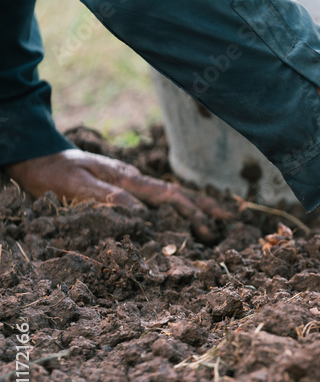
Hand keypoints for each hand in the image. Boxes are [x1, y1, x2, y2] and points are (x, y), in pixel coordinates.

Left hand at [5, 150, 230, 239]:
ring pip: (165, 196)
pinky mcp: (117, 188)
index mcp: (127, 179)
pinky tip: (174, 215)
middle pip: (175, 194)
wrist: (31, 157)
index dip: (193, 210)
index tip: (211, 224)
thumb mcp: (76, 187)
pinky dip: (170, 207)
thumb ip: (110, 198)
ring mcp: (125, 182)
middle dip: (202, 207)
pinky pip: (151, 199)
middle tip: (227, 220)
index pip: (169, 196)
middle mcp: (131, 179)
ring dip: (190, 208)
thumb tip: (142, 215)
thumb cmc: (50, 174)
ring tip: (209, 221)